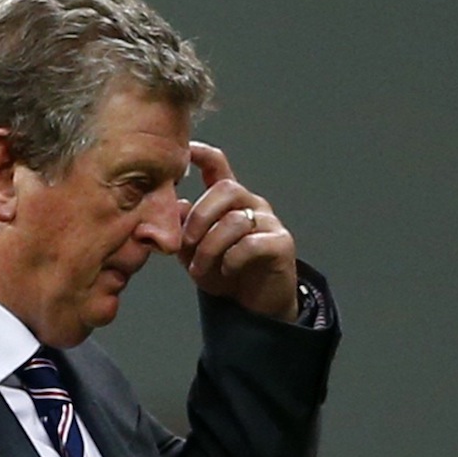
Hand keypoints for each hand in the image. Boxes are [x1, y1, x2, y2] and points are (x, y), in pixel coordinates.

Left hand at [178, 142, 298, 321]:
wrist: (252, 306)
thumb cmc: (223, 273)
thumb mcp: (193, 252)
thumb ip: (182, 229)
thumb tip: (176, 206)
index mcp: (228, 201)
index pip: (218, 165)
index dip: (201, 154)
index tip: (185, 150)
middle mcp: (251, 204)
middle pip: (226, 190)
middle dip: (199, 217)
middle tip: (187, 243)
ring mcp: (268, 222)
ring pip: (235, 221)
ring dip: (210, 247)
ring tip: (200, 269)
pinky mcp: (281, 244)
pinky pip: (251, 244)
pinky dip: (232, 259)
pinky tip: (227, 270)